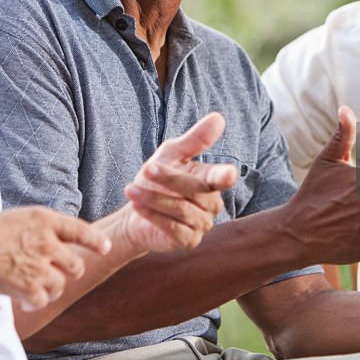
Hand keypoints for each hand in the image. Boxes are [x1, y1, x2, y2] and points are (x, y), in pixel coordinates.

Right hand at [0, 206, 111, 311]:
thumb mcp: (19, 217)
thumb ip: (39, 228)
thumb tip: (48, 237)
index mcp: (46, 220)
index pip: (81, 231)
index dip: (95, 241)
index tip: (105, 248)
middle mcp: (48, 242)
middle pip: (75, 263)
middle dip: (71, 271)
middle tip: (61, 275)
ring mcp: (40, 265)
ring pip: (60, 284)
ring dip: (52, 290)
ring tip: (39, 291)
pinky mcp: (28, 285)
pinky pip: (43, 300)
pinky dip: (36, 304)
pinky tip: (27, 303)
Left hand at [121, 112, 237, 251]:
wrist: (135, 212)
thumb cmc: (157, 179)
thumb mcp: (172, 154)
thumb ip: (195, 140)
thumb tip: (218, 118)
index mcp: (212, 181)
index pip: (220, 177)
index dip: (224, 176)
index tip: (229, 174)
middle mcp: (212, 203)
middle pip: (194, 190)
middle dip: (168, 179)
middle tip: (146, 169)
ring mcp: (202, 224)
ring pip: (181, 209)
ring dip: (153, 198)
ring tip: (131, 189)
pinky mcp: (188, 241)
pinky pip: (172, 227)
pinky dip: (152, 215)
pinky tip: (137, 206)